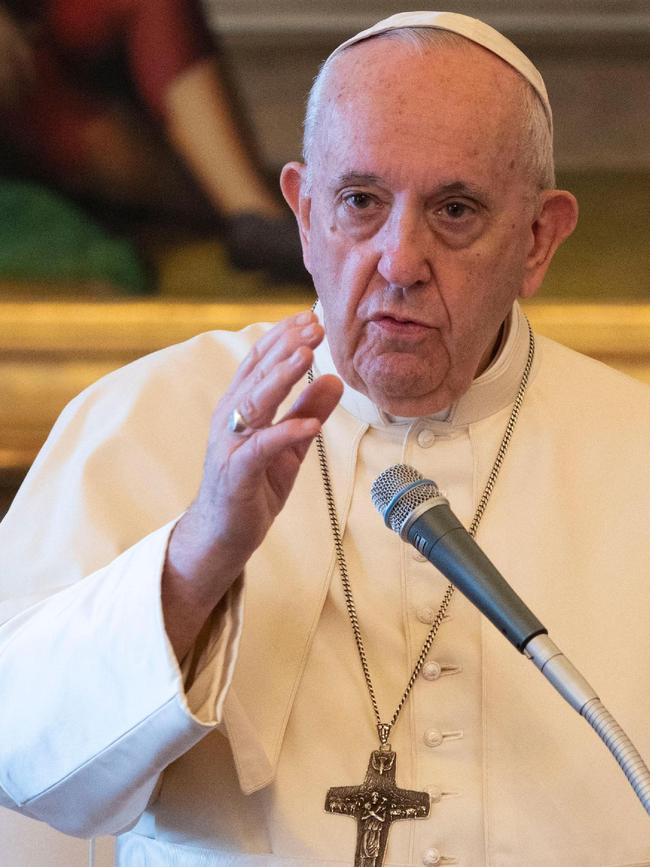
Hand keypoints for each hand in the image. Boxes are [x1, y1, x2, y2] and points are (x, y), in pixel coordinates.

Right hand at [162, 310, 342, 657]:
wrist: (223, 533)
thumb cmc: (253, 485)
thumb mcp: (288, 445)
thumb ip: (308, 410)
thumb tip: (333, 378)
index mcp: (239, 407)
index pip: (259, 362)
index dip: (283, 338)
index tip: (310, 317)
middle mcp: (230, 419)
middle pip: (256, 374)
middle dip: (285, 346)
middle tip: (313, 324)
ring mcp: (230, 446)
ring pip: (254, 403)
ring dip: (280, 377)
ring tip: (306, 355)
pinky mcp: (236, 474)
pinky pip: (261, 449)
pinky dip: (284, 433)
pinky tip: (308, 424)